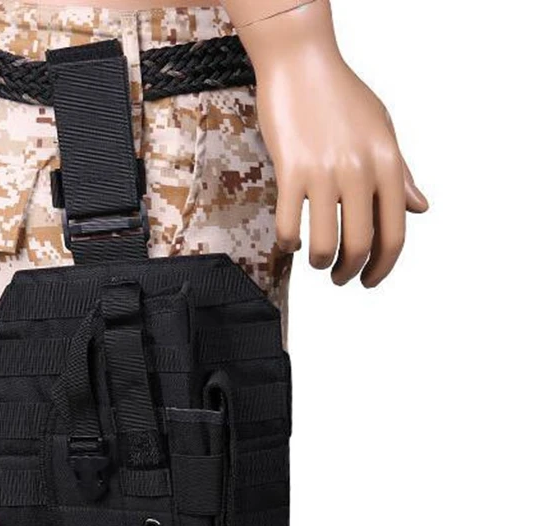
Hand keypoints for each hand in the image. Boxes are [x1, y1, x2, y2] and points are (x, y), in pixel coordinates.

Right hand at [235, 0, 428, 286]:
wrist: (301, 63)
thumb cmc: (341, 94)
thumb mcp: (383, 131)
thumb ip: (401, 173)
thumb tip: (419, 208)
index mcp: (387, 164)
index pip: (394, 233)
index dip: (384, 266)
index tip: (371, 279)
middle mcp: (359, 171)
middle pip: (360, 245)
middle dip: (350, 272)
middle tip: (341, 278)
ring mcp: (324, 172)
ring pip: (324, 243)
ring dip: (320, 263)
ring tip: (316, 261)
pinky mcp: (290, 170)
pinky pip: (289, 224)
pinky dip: (289, 243)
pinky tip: (290, 241)